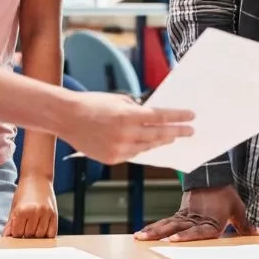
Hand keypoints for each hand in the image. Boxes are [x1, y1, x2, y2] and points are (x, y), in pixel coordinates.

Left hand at [3, 174, 57, 238]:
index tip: (17, 229)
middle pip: (29, 235)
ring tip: (33, 226)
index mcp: (22, 210)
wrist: (37, 178)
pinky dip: (46, 235)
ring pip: (40, 235)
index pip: (17, 233)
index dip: (16, 233)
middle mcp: (35, 212)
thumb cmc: (24, 191)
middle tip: (25, 226)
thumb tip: (6, 236)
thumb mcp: (15, 206)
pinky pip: (51, 233)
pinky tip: (42, 229)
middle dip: (26, 234)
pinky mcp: (55, 214)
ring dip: (36, 234)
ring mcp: (46, 213)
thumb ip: (11, 223)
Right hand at [54, 92, 192, 165]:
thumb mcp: (118, 100)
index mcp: (128, 115)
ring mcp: (119, 148)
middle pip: (159, 135)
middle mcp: (126, 133)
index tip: (192, 117)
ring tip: (170, 137)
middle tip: (189, 131)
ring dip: (160, 141)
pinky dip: (141, 147)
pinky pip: (133, 153)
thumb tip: (153, 118)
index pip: (161, 117)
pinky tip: (147, 143)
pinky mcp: (112, 158)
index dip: (178, 117)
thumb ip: (136, 110)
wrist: (67, 118)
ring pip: (147, 147)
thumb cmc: (92, 104)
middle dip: (177, 132)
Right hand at [134, 186, 258, 241]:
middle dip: (161, 234)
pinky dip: (153, 227)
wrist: (213, 177)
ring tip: (139, 237)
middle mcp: (195, 219)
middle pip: (177, 227)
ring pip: (167, 224)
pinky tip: (142, 234)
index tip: (173, 240)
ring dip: (153, 231)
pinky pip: (165, 221)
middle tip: (148, 240)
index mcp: (211, 220)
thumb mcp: (238, 210)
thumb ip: (246, 225)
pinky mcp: (179, 214)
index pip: (198, 230)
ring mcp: (185, 216)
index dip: (186, 236)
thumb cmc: (226, 196)